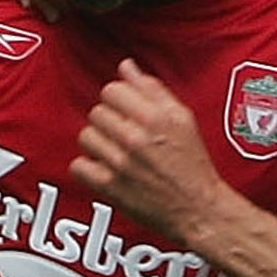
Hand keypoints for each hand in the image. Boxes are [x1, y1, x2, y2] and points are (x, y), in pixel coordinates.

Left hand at [72, 58, 226, 240]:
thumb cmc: (192, 165)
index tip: (125, 111)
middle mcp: (136, 137)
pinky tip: (103, 168)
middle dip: (108, 120)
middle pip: (96, 112)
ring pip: (86, 136)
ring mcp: (120, 163)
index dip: (117, 99)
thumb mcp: (183, 119)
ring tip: (113, 151)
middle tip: (122, 134)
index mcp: (155, 117)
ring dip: (97, 142)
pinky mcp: (110, 187)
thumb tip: (127, 66)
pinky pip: (79, 166)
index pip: (111, 90)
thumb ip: (153, 89)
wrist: (198, 209)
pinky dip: (87, 167)